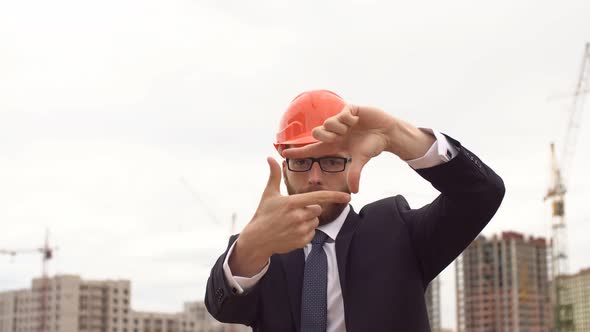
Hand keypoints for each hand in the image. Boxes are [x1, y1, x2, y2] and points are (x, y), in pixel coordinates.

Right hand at [230, 157, 350, 276]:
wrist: (257, 239)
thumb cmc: (263, 214)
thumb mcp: (269, 194)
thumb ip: (274, 175)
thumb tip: (270, 157)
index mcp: (292, 202)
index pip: (318, 197)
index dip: (335, 196)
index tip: (348, 196)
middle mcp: (298, 216)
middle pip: (317, 209)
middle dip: (310, 209)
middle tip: (294, 211)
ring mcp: (300, 230)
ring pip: (315, 221)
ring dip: (308, 221)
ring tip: (291, 222)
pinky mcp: (301, 241)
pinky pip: (312, 233)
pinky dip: (305, 232)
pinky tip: (292, 231)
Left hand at [282, 105, 397, 193]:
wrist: (387, 132)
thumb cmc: (373, 145)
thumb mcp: (362, 160)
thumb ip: (355, 173)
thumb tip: (355, 191)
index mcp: (334, 144)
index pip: (312, 149)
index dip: (298, 151)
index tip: (282, 154)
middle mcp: (334, 133)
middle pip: (317, 133)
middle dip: (326, 135)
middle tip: (340, 135)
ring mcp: (340, 121)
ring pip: (328, 122)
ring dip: (340, 126)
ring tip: (352, 127)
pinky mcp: (348, 110)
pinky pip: (341, 113)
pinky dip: (349, 118)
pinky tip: (357, 120)